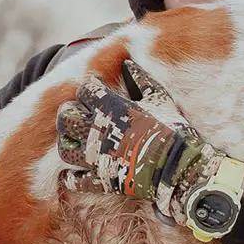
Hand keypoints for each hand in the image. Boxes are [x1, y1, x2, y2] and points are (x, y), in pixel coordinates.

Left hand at [55, 59, 227, 225]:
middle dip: (68, 113)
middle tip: (77, 112)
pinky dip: (71, 178)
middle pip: (66, 118)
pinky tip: (72, 174)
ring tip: (74, 139)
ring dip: (67, 141)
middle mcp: (98, 131)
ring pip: (65, 147)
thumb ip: (141, 79)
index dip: (90, 88)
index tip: (96, 88)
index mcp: (111, 108)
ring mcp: (97, 157)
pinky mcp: (101, 180)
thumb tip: (127, 63)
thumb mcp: (160, 98)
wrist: (178, 166)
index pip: (85, 90)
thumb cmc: (172, 128)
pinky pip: (75, 180)